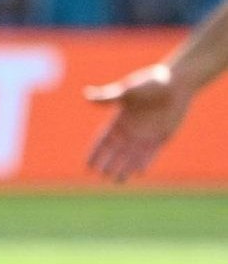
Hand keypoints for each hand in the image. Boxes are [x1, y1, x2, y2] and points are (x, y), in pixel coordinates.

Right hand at [84, 64, 191, 182]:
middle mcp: (130, 131)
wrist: (176, 83)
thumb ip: (108, 96)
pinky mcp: (162, 137)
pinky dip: (145, 162)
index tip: (87, 166)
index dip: (95, 153)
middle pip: (116, 152)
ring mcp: (146, 135)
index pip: (103, 140)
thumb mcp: (127, 90)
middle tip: (101, 176)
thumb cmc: (150, 83)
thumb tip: (86, 95)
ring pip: (132, 156)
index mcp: (118, 120)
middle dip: (108, 164)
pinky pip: (151, 154)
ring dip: (124, 168)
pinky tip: (139, 172)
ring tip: (117, 180)